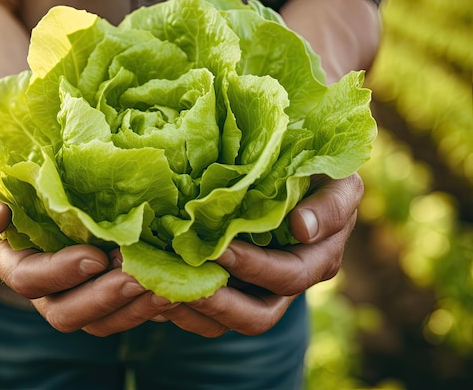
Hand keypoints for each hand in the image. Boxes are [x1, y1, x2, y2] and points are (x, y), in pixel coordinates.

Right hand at [0, 151, 178, 336]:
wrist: (28, 153)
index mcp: (7, 258)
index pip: (30, 279)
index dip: (61, 273)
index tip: (96, 256)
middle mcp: (41, 279)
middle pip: (67, 312)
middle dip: (104, 299)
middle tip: (140, 280)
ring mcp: (73, 282)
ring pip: (100, 317)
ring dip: (132, 306)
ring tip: (166, 286)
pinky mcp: (102, 278)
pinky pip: (123, 304)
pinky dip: (146, 299)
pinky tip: (173, 284)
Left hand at [161, 173, 363, 336]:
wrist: (298, 171)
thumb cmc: (320, 171)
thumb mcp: (337, 180)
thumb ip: (330, 203)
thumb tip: (303, 228)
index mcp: (318, 260)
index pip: (287, 276)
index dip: (254, 267)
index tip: (219, 249)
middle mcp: (289, 282)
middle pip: (257, 317)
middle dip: (218, 303)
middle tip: (179, 285)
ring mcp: (259, 288)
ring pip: (228, 321)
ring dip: (193, 311)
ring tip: (159, 293)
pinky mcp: (234, 285)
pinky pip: (208, 314)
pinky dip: (182, 307)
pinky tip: (156, 291)